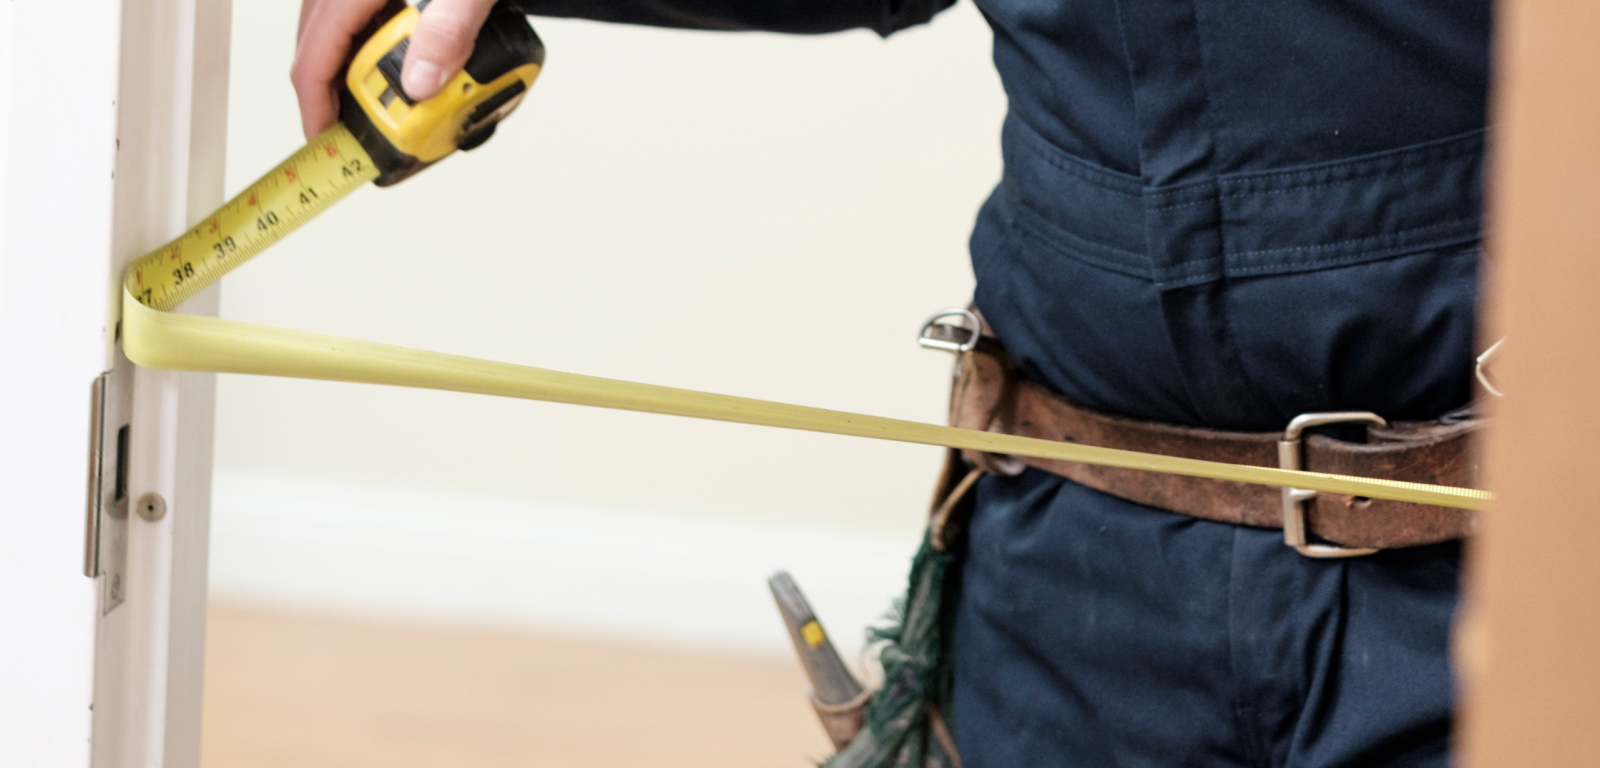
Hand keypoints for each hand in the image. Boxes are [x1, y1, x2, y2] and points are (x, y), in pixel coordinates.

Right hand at [292, 0, 499, 139]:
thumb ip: (451, 29)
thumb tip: (420, 83)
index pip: (315, 53)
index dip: (314, 103)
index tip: (323, 137)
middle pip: (316, 40)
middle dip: (332, 90)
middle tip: (357, 129)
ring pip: (331, 23)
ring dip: (350, 64)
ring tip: (376, 98)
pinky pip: (354, 9)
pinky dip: (366, 37)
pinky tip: (396, 51)